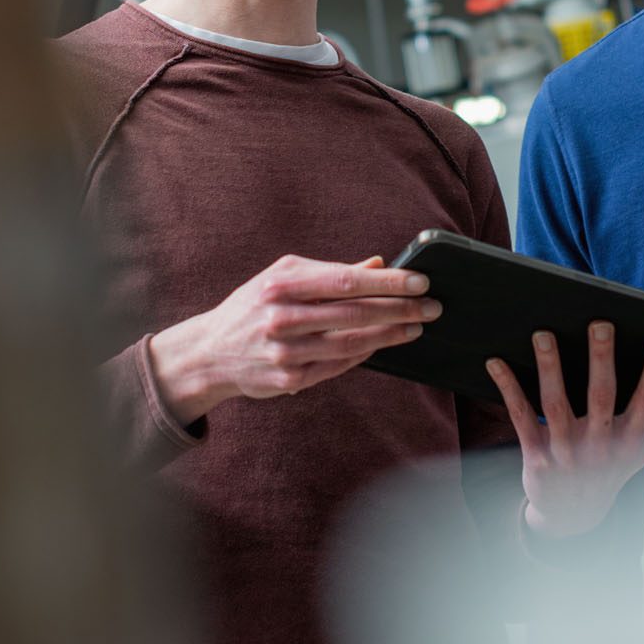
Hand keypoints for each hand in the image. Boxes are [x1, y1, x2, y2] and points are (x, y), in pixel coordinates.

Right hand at [148, 254, 438, 425]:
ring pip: (351, 344)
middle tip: (433, 307)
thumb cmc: (253, 305)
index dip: (387, 283)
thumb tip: (379, 264)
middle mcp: (282, 318)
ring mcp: (285, 353)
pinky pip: (338, 366)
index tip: (420, 281)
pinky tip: (384, 343)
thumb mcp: (283, 277)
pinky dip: (365, 353)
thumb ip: (330, 271)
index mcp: (281, 285)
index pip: (346, 281)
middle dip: (400, 310)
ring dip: (390, 335)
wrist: (210, 352)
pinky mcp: (289, 380)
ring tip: (416, 327)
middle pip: (355, 314)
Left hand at [487, 320, 643, 538]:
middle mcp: (599, 446)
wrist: (572, 516)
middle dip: (602, 360)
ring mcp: (566, 452)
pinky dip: (509, 389)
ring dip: (550, 368)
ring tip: (544, 334)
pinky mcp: (535, 457)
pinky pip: (521, 417)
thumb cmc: (612, 467)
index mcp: (629, 441)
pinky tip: (496, 362)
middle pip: (602, 397)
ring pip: (557, 404)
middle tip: (600, 323)